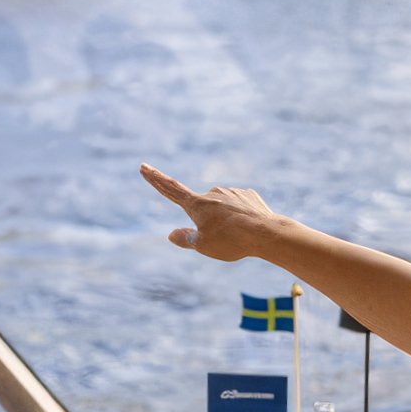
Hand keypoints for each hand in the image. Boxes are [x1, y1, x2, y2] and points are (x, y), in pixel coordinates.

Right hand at [140, 164, 284, 262]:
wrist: (267, 233)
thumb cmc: (231, 241)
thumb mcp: (203, 246)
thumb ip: (185, 239)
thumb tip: (171, 234)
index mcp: (197, 204)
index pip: (170, 189)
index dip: (155, 179)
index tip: (144, 166)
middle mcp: (212, 192)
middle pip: (202, 208)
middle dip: (208, 223)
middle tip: (222, 239)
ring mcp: (232, 192)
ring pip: (222, 208)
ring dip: (225, 221)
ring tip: (237, 236)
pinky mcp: (248, 195)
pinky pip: (239, 207)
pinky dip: (240, 218)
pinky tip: (249, 228)